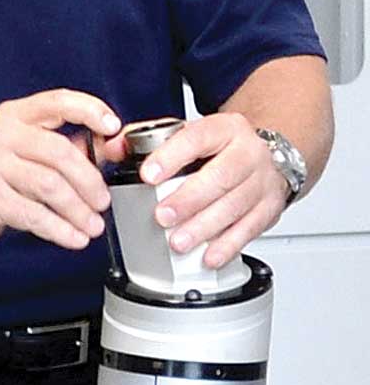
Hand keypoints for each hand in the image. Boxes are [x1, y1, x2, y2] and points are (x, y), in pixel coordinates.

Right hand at [0, 90, 120, 251]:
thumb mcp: (25, 151)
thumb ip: (66, 146)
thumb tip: (108, 147)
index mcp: (14, 116)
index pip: (58, 102)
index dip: (90, 110)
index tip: (113, 126)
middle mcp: (1, 135)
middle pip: (60, 153)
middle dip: (89, 181)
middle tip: (102, 201)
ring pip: (51, 187)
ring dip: (78, 210)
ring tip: (92, 225)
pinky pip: (35, 215)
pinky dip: (60, 230)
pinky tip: (73, 238)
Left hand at [137, 112, 288, 267]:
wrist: (266, 155)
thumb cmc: (221, 147)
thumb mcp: (188, 132)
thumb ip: (146, 138)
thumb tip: (114, 148)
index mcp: (225, 129)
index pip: (197, 138)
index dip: (172, 156)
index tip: (148, 175)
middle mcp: (248, 153)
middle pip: (221, 176)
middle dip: (189, 200)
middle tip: (162, 216)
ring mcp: (262, 181)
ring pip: (235, 205)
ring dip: (204, 227)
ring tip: (178, 242)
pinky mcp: (269, 208)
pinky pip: (250, 229)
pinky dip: (228, 245)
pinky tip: (209, 256)